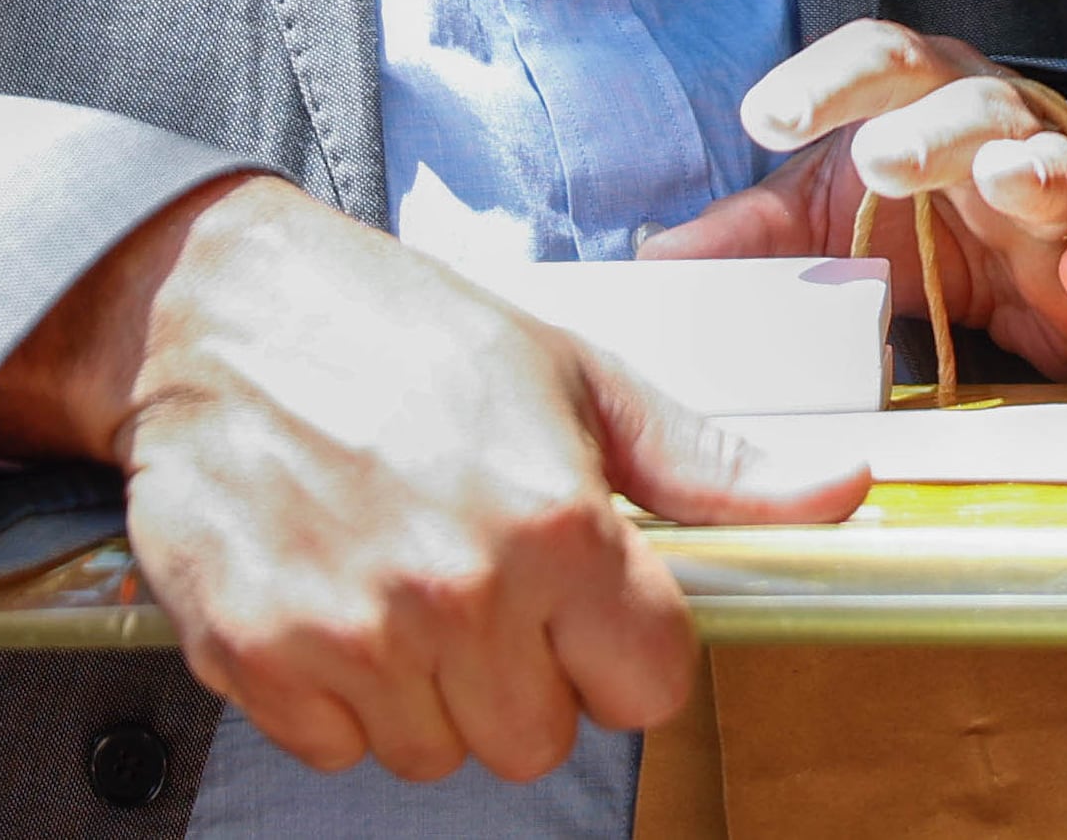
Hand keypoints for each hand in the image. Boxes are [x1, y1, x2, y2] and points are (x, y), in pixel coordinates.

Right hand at [0, 176, 867, 780]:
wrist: (222, 310)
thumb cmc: (409, 331)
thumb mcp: (579, 375)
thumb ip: (707, 464)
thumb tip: (844, 493)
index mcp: (554, 523)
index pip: (650, 688)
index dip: (629, 648)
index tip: (596, 603)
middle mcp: (455, 593)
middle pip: (540, 740)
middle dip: (529, 674)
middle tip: (488, 578)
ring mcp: (348, 635)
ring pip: (437, 755)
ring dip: (433, 690)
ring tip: (407, 576)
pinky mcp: (254, 658)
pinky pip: (336, 748)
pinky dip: (340, 695)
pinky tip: (338, 596)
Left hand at [643, 19, 1066, 376]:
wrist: (1039, 256)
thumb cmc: (922, 215)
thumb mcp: (828, 218)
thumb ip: (751, 238)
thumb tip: (653, 263)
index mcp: (920, 97)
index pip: (877, 59)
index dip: (824, 80)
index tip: (763, 118)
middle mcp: (995, 127)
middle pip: (966, 102)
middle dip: (927, 127)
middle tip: (879, 157)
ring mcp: (1059, 193)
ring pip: (1053, 164)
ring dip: (1029, 171)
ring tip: (1000, 181)